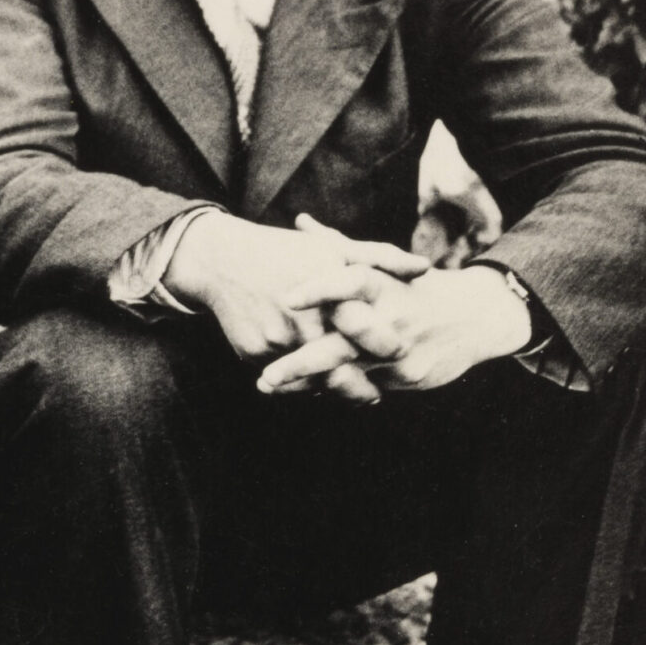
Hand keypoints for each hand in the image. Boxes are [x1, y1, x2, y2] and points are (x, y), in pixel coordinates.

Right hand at [163, 211, 434, 367]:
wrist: (220, 260)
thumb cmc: (283, 251)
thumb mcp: (331, 249)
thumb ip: (380, 258)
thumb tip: (425, 268)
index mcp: (327, 293)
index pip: (365, 331)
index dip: (384, 347)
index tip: (401, 355)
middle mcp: (300, 321)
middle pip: (338, 367)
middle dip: (357, 386)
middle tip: (374, 395)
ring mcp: (274, 340)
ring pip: (309, 377)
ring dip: (327, 386)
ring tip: (347, 391)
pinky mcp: (253, 354)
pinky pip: (283, 377)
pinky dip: (297, 379)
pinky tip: (308, 375)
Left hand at [256, 263, 533, 398]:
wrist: (480, 315)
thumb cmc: (417, 286)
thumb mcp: (384, 263)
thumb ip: (338, 247)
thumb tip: (299, 221)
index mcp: (385, 284)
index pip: (351, 282)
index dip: (320, 288)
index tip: (286, 298)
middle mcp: (392, 319)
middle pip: (344, 343)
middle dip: (303, 362)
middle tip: (266, 373)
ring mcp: (401, 352)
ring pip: (350, 373)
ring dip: (308, 383)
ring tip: (269, 386)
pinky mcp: (409, 377)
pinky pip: (366, 387)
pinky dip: (335, 390)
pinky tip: (304, 393)